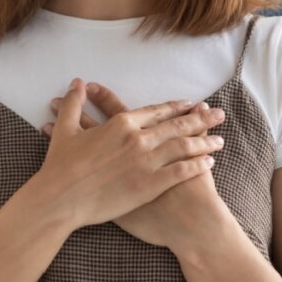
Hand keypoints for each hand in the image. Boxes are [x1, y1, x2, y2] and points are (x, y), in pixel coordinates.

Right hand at [42, 82, 228, 249]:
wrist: (60, 199)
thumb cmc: (61, 166)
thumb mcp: (66, 129)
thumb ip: (74, 103)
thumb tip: (77, 82)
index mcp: (121, 124)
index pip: (156, 111)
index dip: (177, 107)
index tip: (192, 104)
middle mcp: (138, 139)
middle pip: (177, 126)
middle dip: (201, 119)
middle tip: (220, 114)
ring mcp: (145, 162)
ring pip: (184, 147)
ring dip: (205, 141)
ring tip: (221, 139)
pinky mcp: (149, 185)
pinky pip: (180, 172)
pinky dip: (197, 165)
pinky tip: (209, 163)